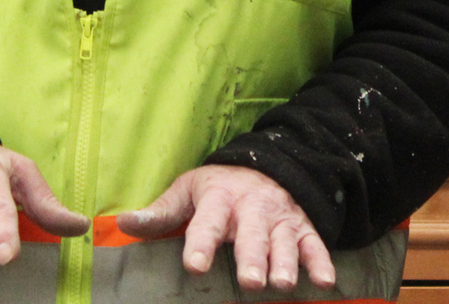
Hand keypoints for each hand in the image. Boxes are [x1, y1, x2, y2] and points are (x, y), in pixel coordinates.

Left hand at [116, 165, 334, 291]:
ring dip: (285, 263)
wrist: (268, 163)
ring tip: (283, 284)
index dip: (201, 244)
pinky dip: (321, 261)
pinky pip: (314, 244)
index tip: (195, 266)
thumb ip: (160, 212)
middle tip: (251, 282)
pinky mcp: (302, 226)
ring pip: (284, 241)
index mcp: (220, 198)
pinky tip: (326, 281)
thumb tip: (122, 223)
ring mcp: (280, 218)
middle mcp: (252, 208)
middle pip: (251, 235)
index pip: (208, 221)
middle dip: (252, 257)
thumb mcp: (188, 190)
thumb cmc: (219, 186)